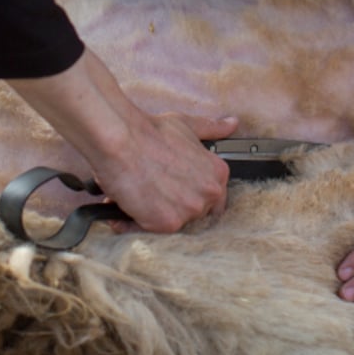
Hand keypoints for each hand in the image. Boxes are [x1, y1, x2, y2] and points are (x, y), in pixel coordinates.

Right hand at [10, 48, 237, 232]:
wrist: (122, 140)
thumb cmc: (150, 132)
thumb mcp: (187, 126)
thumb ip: (211, 128)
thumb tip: (231, 123)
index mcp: (217, 174)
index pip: (214, 200)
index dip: (191, 197)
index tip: (175, 193)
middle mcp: (209, 194)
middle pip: (194, 214)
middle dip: (173, 207)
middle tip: (152, 191)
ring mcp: (189, 211)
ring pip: (172, 224)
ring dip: (153, 215)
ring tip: (136, 195)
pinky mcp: (167, 224)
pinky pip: (150, 231)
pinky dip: (133, 223)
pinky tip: (124, 205)